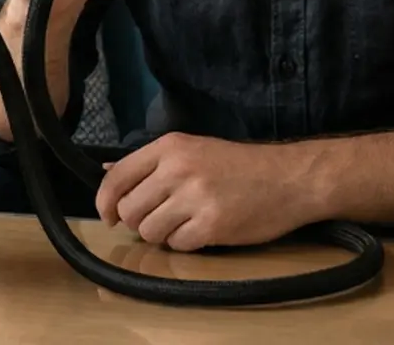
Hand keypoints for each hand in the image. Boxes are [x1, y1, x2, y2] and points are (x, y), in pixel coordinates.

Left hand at [96, 133, 318, 250]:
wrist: (288, 179)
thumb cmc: (239, 165)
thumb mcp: (193, 149)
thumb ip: (150, 163)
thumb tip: (106, 172)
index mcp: (170, 147)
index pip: (117, 177)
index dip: (105, 202)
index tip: (109, 216)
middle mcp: (177, 170)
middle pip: (129, 210)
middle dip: (138, 221)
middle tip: (159, 218)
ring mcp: (195, 198)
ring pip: (149, 231)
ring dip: (161, 234)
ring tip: (183, 224)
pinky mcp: (211, 225)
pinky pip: (177, 245)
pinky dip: (185, 244)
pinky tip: (202, 230)